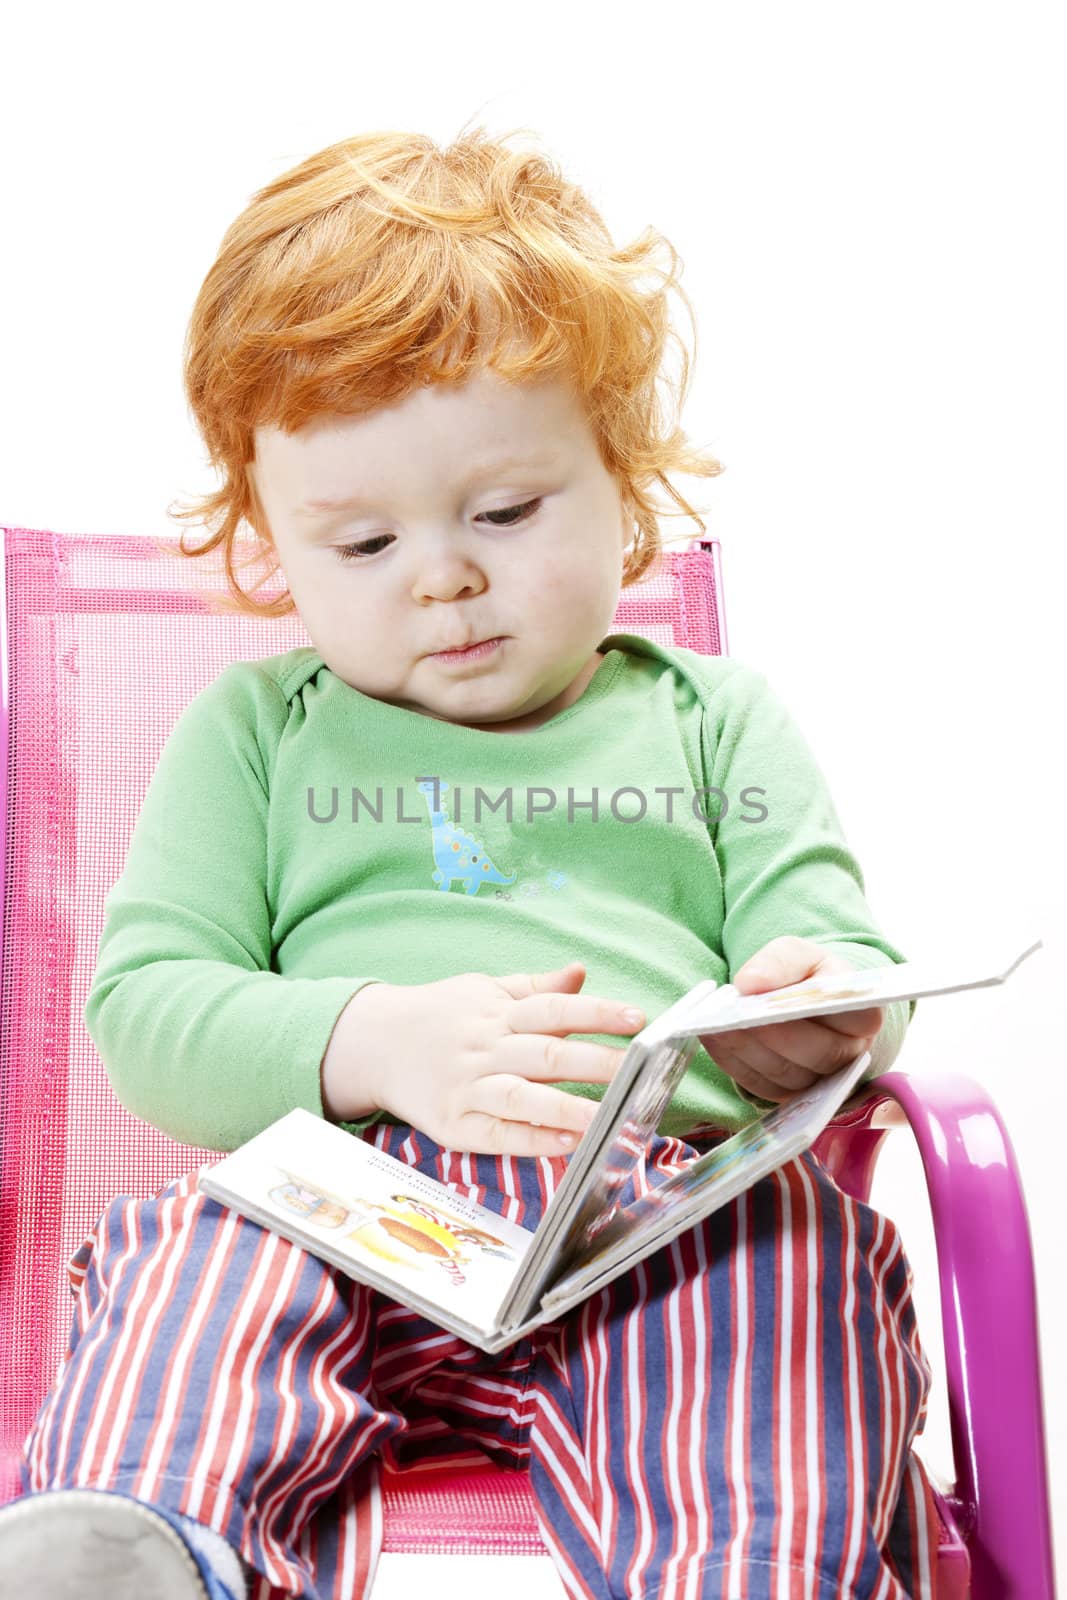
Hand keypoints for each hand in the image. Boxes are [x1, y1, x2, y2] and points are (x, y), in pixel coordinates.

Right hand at [336, 960, 644, 1155]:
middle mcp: (485, 1048)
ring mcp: (468, 1088)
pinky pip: (496, 1134)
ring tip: (607, 1117)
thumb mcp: (485, 990)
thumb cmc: (441, 1015)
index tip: (638, 1019)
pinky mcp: (453, 1125)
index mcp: (498, 1013)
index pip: (555, 1008)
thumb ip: (535, 986)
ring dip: (566, 1108)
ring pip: (521, 1097)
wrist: (372, 1043)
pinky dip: (530, 1139)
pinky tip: (564, 1144)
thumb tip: (580, 971)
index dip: (597, 1012)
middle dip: (596, 1062)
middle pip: (546, 1054)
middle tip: (641, 1071)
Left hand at [699, 936, 882, 1103]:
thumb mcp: (797, 954)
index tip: (778, 998)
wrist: (798, 1001)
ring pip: (787, 1074)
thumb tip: (751, 984)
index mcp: (864, 1014)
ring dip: (748, 1050)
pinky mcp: (790, 1095)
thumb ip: (778, 963)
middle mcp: (850, 1054)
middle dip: (775, 1034)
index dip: (817, 1011)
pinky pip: (762, 1085)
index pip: (856, 1018)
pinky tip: (713, 1038)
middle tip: (738, 1017)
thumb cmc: (805, 976)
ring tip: (716, 1025)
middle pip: (819, 1053)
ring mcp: (821, 1081)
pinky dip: (734, 1062)